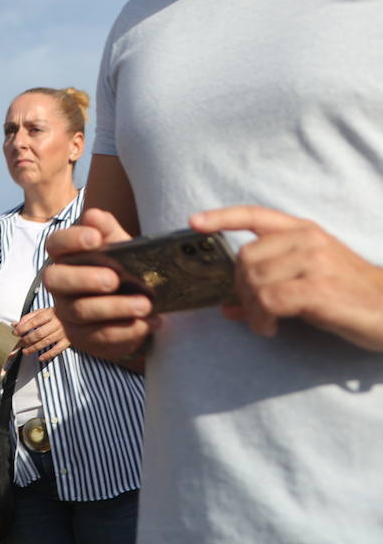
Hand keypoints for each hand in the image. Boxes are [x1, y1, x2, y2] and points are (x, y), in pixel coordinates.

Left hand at [14, 306, 69, 360]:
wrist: (75, 316)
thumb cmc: (55, 314)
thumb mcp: (41, 312)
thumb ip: (28, 318)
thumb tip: (15, 325)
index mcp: (49, 314)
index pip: (33, 322)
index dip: (23, 328)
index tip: (15, 332)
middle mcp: (56, 323)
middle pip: (39, 333)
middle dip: (27, 340)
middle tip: (20, 343)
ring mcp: (62, 333)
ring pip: (46, 342)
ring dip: (34, 348)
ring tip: (26, 352)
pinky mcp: (67, 341)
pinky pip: (57, 350)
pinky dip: (48, 355)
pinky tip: (40, 358)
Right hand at [43, 208, 157, 361]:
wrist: (132, 310)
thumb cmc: (122, 270)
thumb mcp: (119, 248)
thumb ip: (108, 230)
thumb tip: (94, 216)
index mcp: (65, 257)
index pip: (55, 244)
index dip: (70, 240)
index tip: (95, 238)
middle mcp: (60, 285)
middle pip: (56, 280)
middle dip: (85, 278)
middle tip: (115, 279)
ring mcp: (68, 313)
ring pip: (81, 311)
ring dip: (115, 308)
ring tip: (145, 305)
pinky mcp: (83, 338)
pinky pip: (100, 337)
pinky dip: (127, 330)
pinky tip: (149, 322)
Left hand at [192, 206, 382, 350]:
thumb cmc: (350, 297)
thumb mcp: (310, 280)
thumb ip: (270, 284)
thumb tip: (228, 307)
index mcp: (304, 231)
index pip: (255, 214)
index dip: (221, 217)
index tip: (194, 222)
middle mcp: (307, 240)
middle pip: (245, 259)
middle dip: (239, 288)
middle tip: (252, 311)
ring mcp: (314, 262)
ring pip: (254, 281)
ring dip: (250, 308)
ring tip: (265, 323)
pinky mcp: (317, 289)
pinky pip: (268, 301)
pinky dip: (261, 319)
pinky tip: (271, 329)